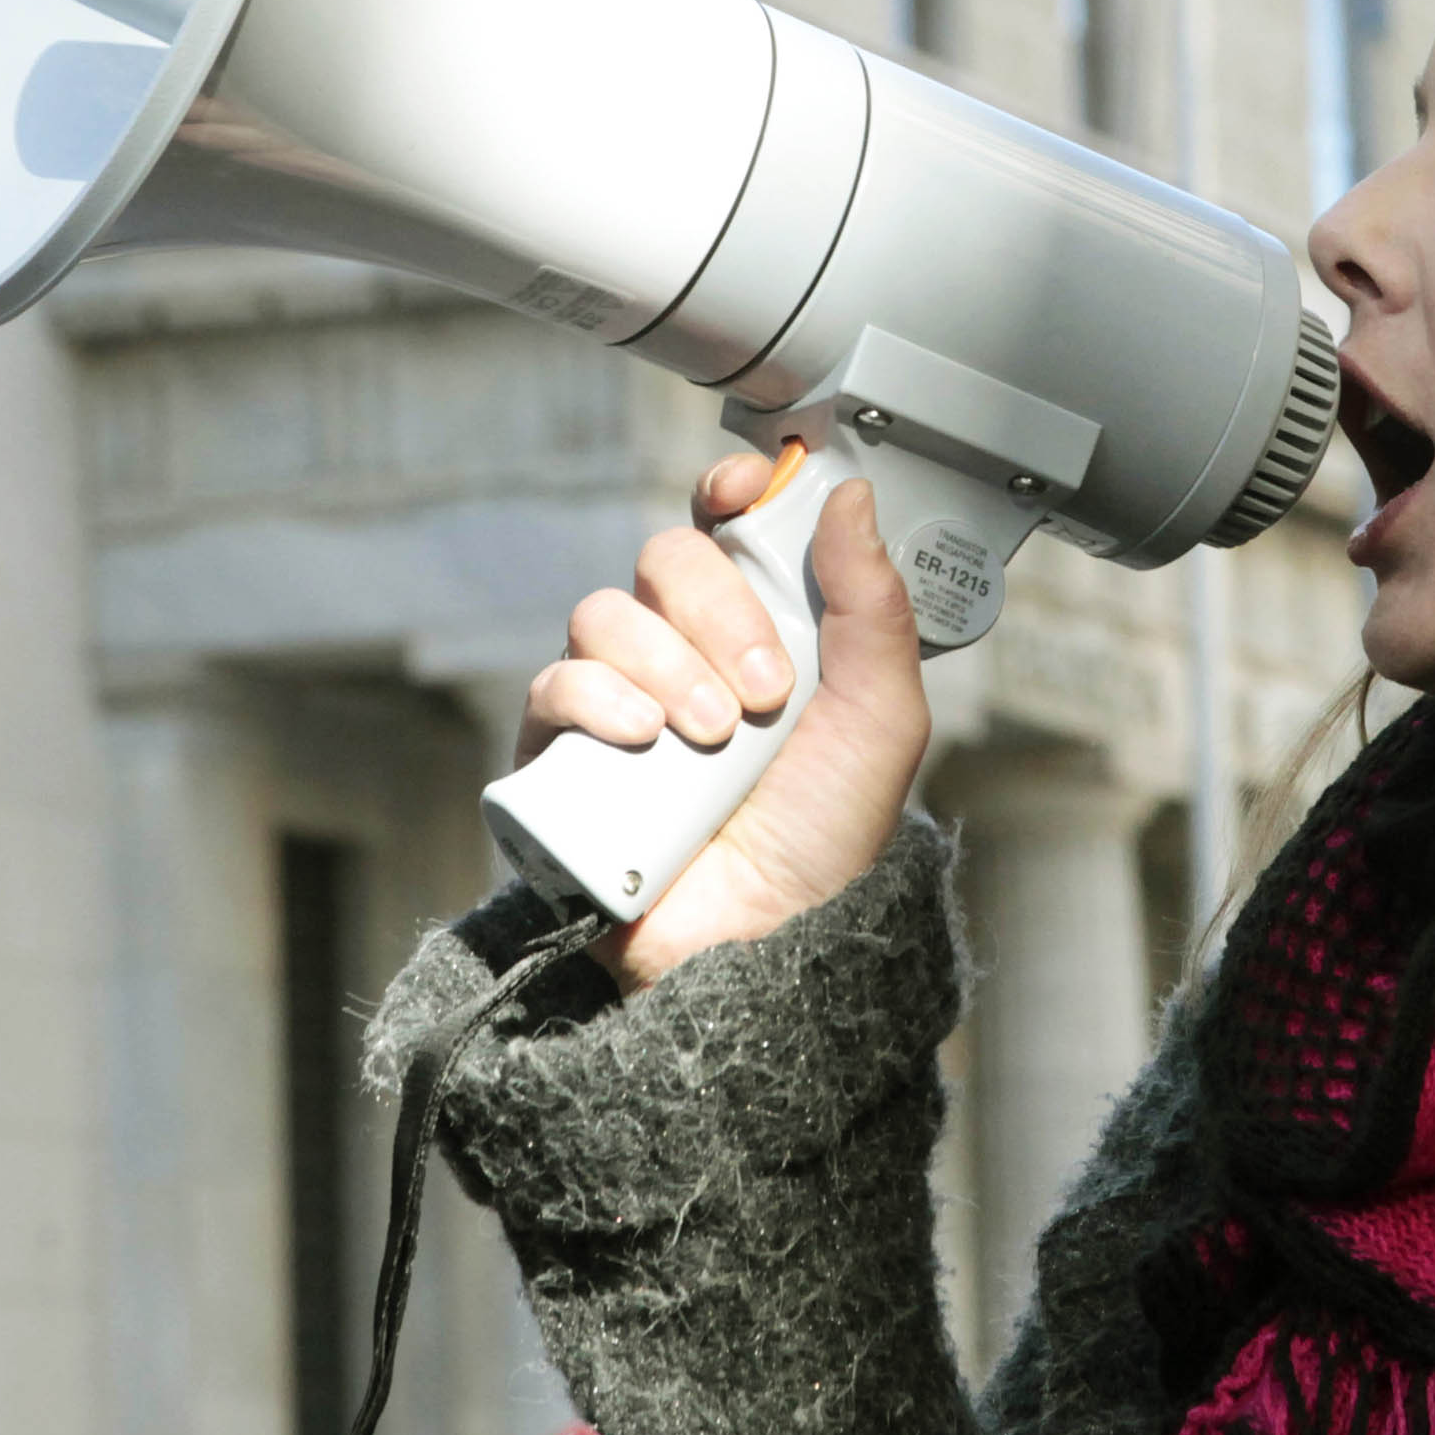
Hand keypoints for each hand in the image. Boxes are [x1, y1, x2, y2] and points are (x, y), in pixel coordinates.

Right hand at [518, 454, 929, 989]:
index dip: (727, 493)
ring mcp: (618, 700)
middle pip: (665, 559)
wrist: (767, 941)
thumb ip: (874, 605)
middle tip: (765, 691)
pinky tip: (642, 737)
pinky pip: (552, 684)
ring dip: (666, 662)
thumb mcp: (881, 718)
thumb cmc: (826, 837)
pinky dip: (596, 697)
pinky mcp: (561, 755)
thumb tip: (851, 495)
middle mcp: (683, 652)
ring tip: (713, 735)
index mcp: (759, 629)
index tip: (744, 493)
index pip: (723, 527)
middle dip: (716, 609)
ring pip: (605, 615)